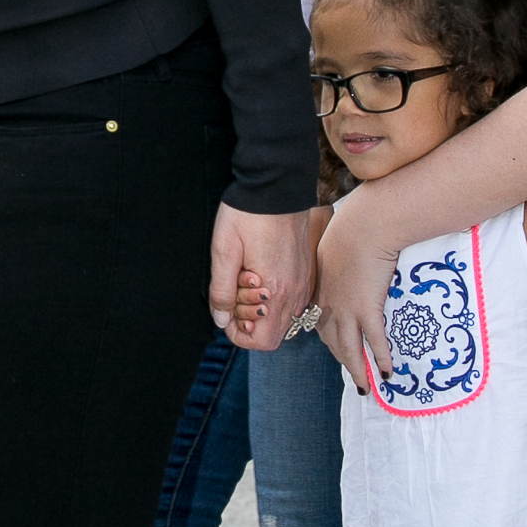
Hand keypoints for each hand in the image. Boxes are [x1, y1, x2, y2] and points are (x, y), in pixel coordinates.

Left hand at [209, 206, 312, 348]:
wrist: (277, 184)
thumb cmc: (247, 214)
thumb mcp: (224, 250)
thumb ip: (221, 290)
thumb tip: (221, 319)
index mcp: (275, 290)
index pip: (263, 341)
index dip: (238, 335)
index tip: (226, 313)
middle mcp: (295, 291)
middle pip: (274, 334)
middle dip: (249, 324)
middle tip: (233, 295)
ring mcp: (304, 281)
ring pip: (284, 318)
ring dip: (262, 311)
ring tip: (245, 283)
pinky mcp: (306, 270)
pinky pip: (292, 300)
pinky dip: (274, 298)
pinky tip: (259, 275)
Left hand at [314, 186, 399, 388]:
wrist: (365, 226)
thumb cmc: (354, 228)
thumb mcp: (335, 245)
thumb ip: (338, 259)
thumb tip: (348, 259)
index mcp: (321, 289)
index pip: (320, 322)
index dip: (329, 339)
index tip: (337, 348)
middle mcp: (329, 304)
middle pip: (334, 341)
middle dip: (344, 361)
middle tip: (354, 376)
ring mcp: (347, 309)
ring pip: (350, 349)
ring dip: (358, 371)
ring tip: (365, 387)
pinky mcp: (367, 309)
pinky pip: (374, 342)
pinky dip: (380, 358)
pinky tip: (387, 371)